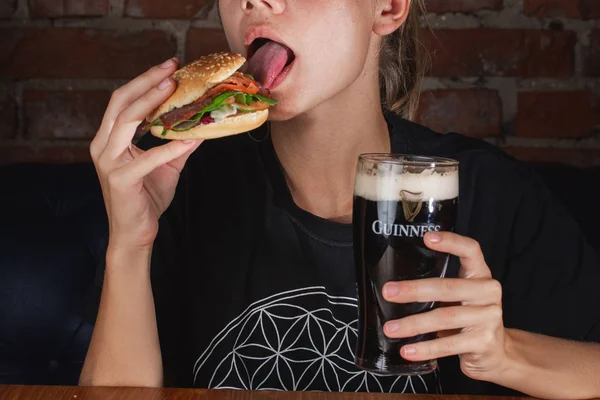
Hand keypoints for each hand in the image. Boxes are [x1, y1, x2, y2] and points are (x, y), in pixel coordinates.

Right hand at [91, 57, 202, 249]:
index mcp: (109, 139)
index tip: (170, 67)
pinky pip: (148, 157)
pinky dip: (171, 146)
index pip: (123, 101)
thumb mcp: (165, 166)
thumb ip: (177, 145)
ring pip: (126, 120)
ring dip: (152, 101)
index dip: (145, 81)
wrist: (134, 233)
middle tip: (173, 67)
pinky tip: (192, 137)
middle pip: (121, 103)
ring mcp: (108, 162)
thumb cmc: (146, 198)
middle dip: (147, 81)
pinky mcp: (121, 179)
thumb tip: (200, 126)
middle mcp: (103, 146)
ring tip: (174, 87)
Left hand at [381, 231, 507, 381]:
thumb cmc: (469, 319)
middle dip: (414, 290)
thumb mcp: (460, 298)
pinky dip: (425, 348)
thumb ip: (439, 287)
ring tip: (391, 328)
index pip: (471, 250)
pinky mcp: (484, 342)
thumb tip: (394, 287)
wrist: (497, 354)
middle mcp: (488, 293)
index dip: (451, 242)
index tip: (427, 238)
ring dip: (413, 324)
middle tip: (389, 292)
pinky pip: (449, 345)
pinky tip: (407, 350)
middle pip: (448, 287)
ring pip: (445, 317)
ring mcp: (489, 318)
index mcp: (480, 275)